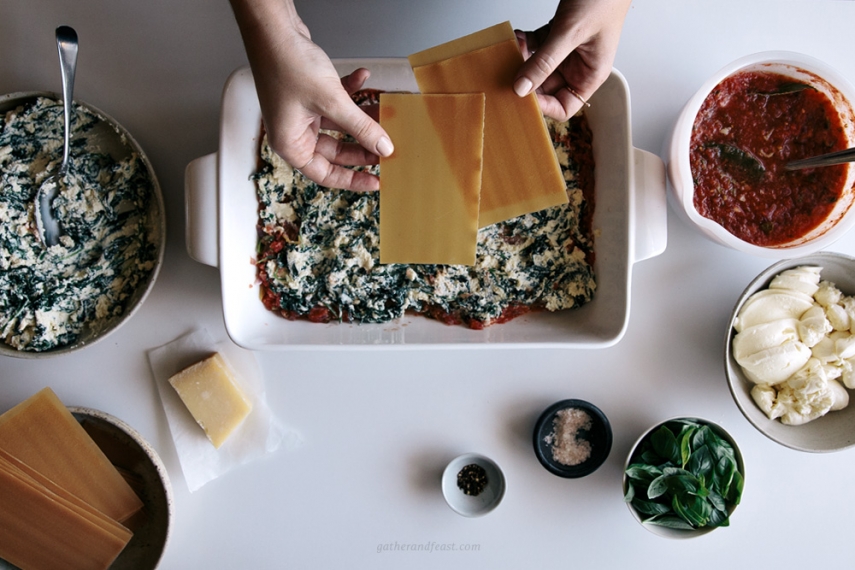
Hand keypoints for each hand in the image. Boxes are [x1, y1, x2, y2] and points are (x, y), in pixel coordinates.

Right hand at [230, 0, 392, 190]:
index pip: (325, 174)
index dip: (352, 180)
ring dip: (361, 118)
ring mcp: (301, 112)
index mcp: (291, 144)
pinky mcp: (308, 94)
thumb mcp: (332, 102)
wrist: (272, 28)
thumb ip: (361, 127)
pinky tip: (364, 78)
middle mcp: (294, 131)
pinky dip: (350, 92)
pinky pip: (335, 102)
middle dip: (362, 147)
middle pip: (335, 151)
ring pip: (339, 125)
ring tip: (383, 115)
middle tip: (386, 148)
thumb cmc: (286, 65)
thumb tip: (383, 147)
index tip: (375, 181)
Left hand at [513, 0, 631, 120]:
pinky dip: (525, 42)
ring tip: (515, 48)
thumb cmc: (603, 0)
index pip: (564, 107)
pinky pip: (536, 46)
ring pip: (537, 66)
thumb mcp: (571, 33)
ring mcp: (567, 51)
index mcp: (590, 75)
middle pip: (546, 88)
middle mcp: (578, 66)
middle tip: (510, 72)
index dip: (543, 107)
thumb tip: (522, 88)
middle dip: (526, 80)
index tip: (523, 96)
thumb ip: (545, 62)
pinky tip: (518, 36)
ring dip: (523, 59)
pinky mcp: (558, 34)